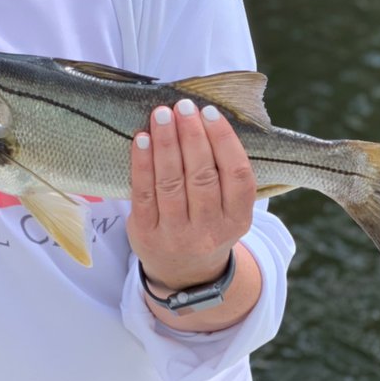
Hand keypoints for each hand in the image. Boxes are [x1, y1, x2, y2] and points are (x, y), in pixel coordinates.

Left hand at [126, 98, 255, 289]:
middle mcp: (210, 229)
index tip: (209, 112)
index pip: (238, 175)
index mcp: (238, 219)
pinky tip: (141, 139)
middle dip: (192, 136)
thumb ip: (225, 174)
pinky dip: (142, 163)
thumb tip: (207, 118)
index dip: (224, 141)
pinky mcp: (147, 233)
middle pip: (202, 176)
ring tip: (161, 115)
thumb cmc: (206, 224)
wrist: (183, 273)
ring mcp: (177, 234)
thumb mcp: (228, 209)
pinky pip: (144, 192)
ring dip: (166, 144)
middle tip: (183, 106)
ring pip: (171, 182)